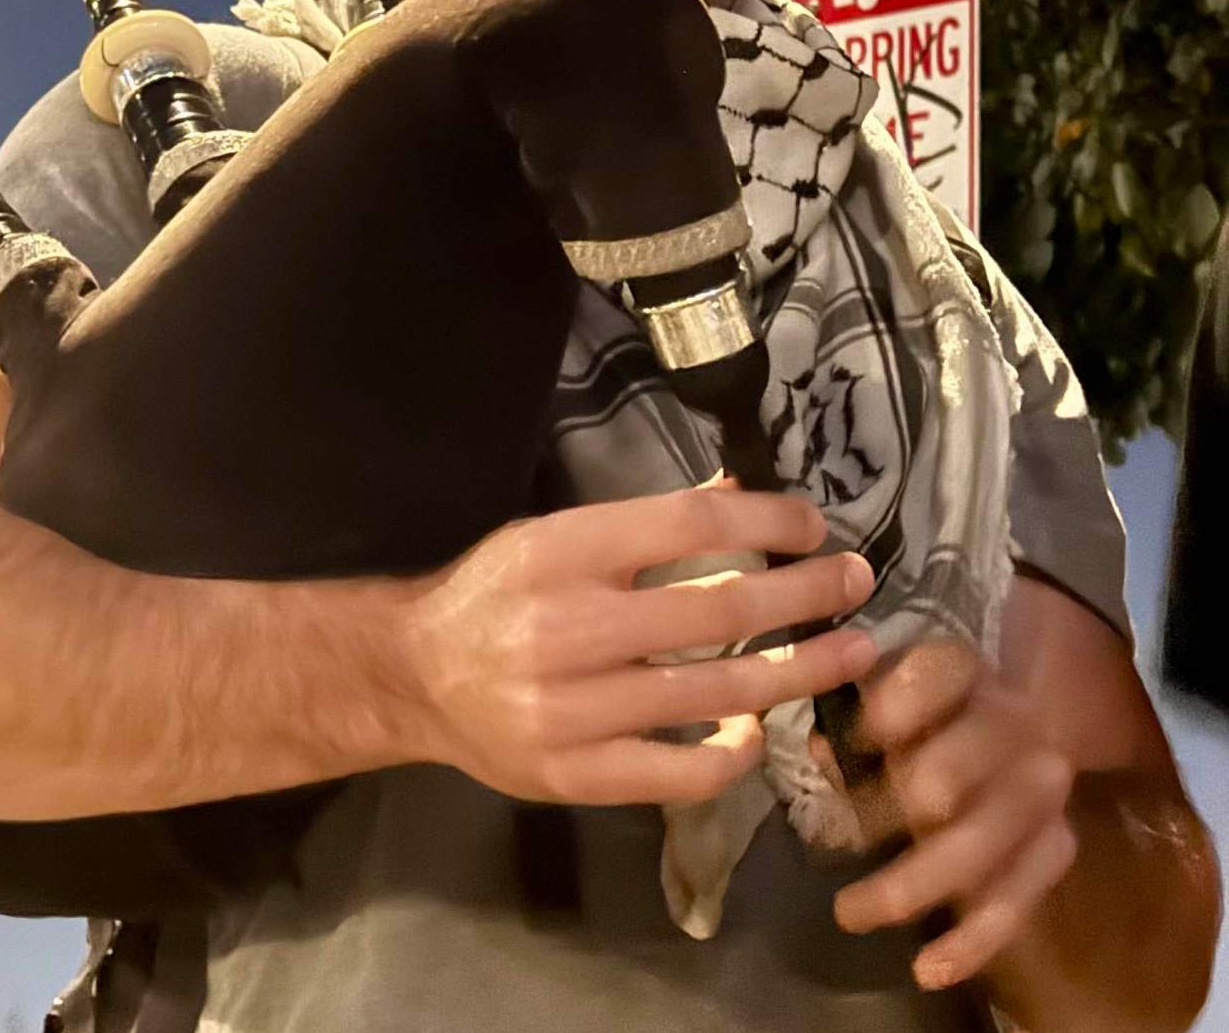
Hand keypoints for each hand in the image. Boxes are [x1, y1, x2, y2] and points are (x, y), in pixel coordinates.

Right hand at [397, 481, 876, 805]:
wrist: (411, 677)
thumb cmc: (490, 597)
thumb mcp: (549, 537)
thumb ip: (641, 525)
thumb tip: (739, 493)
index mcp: (558, 553)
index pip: (690, 525)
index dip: (768, 524)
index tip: (814, 528)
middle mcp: (566, 627)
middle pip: (722, 609)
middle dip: (807, 594)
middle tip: (857, 584)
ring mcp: (572, 709)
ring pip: (719, 692)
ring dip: (802, 669)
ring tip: (851, 651)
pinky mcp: (577, 774)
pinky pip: (686, 770)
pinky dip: (736, 750)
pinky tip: (759, 729)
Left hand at [830, 639, 1078, 991]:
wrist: (1013, 719)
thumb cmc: (919, 702)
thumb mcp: (879, 682)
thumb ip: (848, 710)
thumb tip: (820, 752)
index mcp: (963, 669)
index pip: (930, 679)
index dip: (884, 711)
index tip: (831, 743)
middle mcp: (1013, 726)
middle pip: (946, 778)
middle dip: (884, 813)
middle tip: (827, 841)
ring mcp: (1043, 791)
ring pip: (980, 848)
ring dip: (912, 886)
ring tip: (850, 913)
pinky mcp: (1056, 845)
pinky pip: (1019, 899)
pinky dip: (973, 940)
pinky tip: (929, 969)